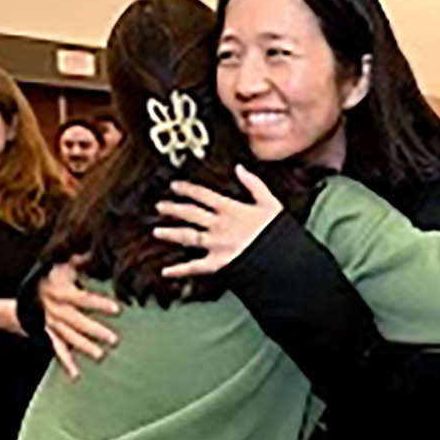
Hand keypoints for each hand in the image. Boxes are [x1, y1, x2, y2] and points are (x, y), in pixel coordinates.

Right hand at [40, 257, 120, 378]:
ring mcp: (51, 324)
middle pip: (77, 321)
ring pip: (69, 337)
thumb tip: (96, 248)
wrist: (19, 297)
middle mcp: (56, 310)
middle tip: (114, 340)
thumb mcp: (60, 266)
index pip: (83, 298)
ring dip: (85, 348)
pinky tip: (76, 375)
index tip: (118, 308)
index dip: (99, 303)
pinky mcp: (47, 335)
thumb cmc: (45, 278)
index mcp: (60, 292)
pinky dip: (66, 363)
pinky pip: (57, 350)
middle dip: (95, 331)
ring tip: (101, 356)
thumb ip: (78, 261)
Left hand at [153, 165, 282, 277]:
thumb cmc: (278, 232)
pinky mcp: (218, 263)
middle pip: (190, 213)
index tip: (175, 186)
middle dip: (173, 209)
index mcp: (230, 209)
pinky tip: (166, 271)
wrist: (282, 258)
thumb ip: (254, 184)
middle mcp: (218, 225)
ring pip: (187, 236)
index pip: (202, 195)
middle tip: (160, 206)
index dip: (187, 189)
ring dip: (171, 233)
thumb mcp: (271, 202)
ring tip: (157, 232)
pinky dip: (180, 270)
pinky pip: (195, 267)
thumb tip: (240, 168)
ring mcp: (216, 244)